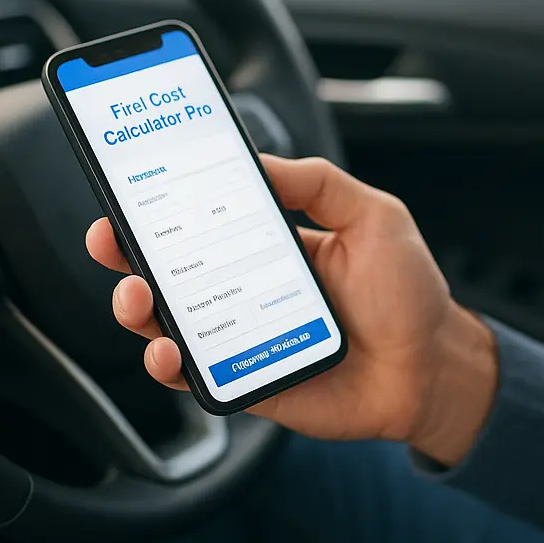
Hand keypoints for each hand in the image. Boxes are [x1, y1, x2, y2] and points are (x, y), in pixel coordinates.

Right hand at [85, 155, 496, 464]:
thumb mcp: (373, 217)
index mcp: (269, 244)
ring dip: (137, 309)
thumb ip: (318, 184)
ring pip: (167, 323)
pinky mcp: (247, 381)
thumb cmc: (408, 294)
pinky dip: (170, 365)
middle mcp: (247, 288)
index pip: (201, 218)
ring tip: (137, 297)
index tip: (127, 186)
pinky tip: (168, 351)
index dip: (159, 205)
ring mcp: (242, 337)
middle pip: (168, 270)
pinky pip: (194, 376)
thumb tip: (259, 161)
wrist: (433, 369)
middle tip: (110, 240)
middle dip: (126, 253)